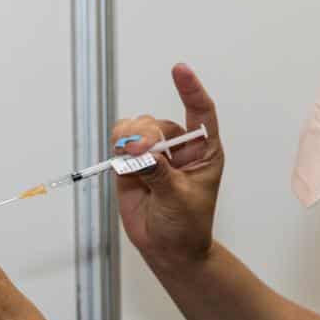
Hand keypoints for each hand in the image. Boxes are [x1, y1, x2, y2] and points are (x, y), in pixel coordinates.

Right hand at [111, 63, 223, 271]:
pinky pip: (119, 142)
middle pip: (158, 122)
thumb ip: (158, 171)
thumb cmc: (187, 225)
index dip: (190, 90)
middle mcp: (178, 148)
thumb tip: (137, 151)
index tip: (179, 70)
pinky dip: (117, 145)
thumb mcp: (179, 198)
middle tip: (140, 152)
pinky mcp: (131, 163)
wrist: (168, 249)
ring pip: (136, 127)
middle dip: (147, 133)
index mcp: (202, 151)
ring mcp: (153, 154)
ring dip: (129, 137)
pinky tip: (121, 158)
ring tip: (130, 158)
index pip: (201, 112)